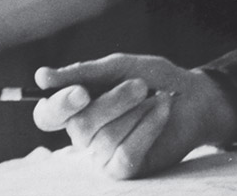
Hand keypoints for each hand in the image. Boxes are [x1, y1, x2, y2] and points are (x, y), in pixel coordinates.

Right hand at [33, 54, 236, 178]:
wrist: (195, 97)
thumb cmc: (157, 80)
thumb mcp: (124, 67)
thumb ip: (86, 72)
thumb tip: (41, 78)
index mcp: (79, 106)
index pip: (48, 115)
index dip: (59, 105)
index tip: (81, 92)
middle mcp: (86, 134)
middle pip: (80, 126)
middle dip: (114, 101)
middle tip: (141, 85)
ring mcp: (103, 155)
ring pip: (105, 139)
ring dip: (137, 111)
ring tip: (157, 97)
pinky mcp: (125, 169)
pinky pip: (125, 154)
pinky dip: (147, 127)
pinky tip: (163, 111)